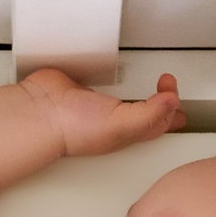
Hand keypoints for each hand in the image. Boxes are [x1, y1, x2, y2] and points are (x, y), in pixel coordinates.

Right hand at [20, 67, 186, 158]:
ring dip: (146, 98)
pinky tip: (120, 85)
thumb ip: (149, 114)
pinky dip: (120, 88)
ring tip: (157, 91)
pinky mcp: (88, 94)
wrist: (42, 112)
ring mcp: (102, 108)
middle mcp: (117, 123)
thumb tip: (173, 103)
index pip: (160, 123)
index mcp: (130, 133)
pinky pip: (110, 91)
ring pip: (132, 104)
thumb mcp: (121, 124)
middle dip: (164, 102)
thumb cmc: (74, 129)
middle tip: (167, 83)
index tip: (171, 89)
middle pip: (150, 115)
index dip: (172, 108)